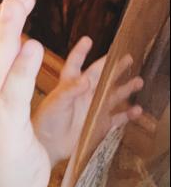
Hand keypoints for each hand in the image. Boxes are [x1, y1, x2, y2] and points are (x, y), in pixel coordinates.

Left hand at [32, 40, 143, 167]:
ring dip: (126, 88)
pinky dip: (128, 114)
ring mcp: (93, 109)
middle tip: (129, 57)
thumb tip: (86, 79)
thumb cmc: (46, 122)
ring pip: (114, 95)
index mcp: (70, 85)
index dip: (81, 52)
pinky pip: (117, 117)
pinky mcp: (100, 124)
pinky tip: (137, 110)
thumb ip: (70, 90)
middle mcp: (84, 94)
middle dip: (115, 67)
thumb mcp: (56, 103)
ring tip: (139, 81)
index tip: (88, 40)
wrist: (48, 147)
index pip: (75, 64)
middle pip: (102, 77)